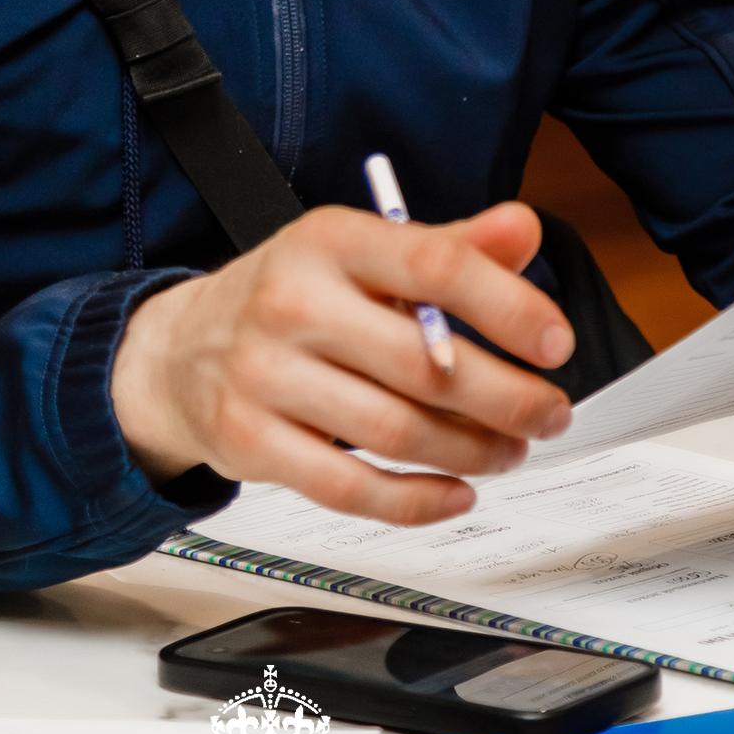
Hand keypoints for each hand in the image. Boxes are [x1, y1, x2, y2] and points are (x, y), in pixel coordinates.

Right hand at [110, 200, 572, 524]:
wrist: (178, 351)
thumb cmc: (289, 297)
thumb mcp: (360, 253)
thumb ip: (447, 246)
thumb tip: (524, 232)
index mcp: (329, 241)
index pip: (432, 264)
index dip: (506, 306)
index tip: (555, 341)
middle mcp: (294, 303)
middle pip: (425, 363)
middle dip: (508, 397)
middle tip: (549, 411)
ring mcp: (267, 377)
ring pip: (397, 432)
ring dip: (473, 451)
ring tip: (509, 448)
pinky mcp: (252, 443)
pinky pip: (352, 489)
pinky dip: (418, 501)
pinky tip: (456, 491)